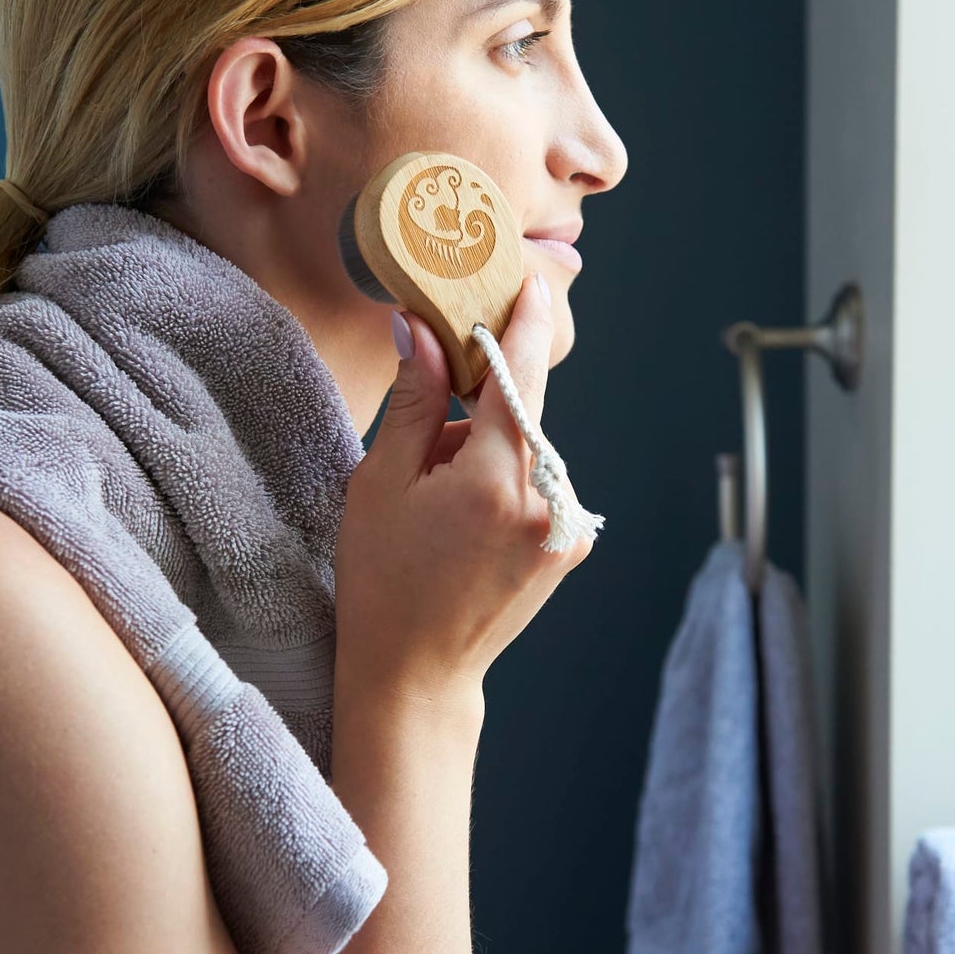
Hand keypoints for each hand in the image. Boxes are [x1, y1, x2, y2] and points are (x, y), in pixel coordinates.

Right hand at [333, 274, 593, 699]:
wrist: (418, 674)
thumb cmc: (384, 582)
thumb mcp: (380, 484)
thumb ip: (412, 401)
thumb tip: (418, 328)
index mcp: (496, 481)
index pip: (518, 376)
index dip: (522, 321)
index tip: (528, 278)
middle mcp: (547, 501)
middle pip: (517, 413)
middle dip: (472, 416)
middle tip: (424, 462)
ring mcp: (568, 527)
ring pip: (527, 448)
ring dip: (488, 453)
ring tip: (443, 509)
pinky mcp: (573, 543)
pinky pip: (540, 482)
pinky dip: (506, 482)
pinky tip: (469, 525)